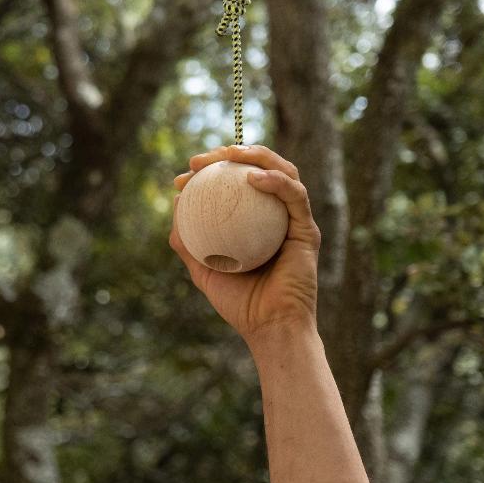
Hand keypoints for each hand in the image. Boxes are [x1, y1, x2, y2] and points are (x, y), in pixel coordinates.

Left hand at [169, 144, 319, 343]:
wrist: (270, 329)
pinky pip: (294, 196)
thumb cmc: (239, 303)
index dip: (212, 169)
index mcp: (255, 220)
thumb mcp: (202, 269)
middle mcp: (277, 214)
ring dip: (257, 156)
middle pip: (260, 168)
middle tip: (200, 160)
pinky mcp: (308, 230)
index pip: (236, 182)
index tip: (185, 173)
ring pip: (284, 171)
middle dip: (231, 153)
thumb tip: (175, 202)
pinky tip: (252, 178)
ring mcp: (294, 220)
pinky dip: (275, 181)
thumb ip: (187, 240)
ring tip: (230, 154)